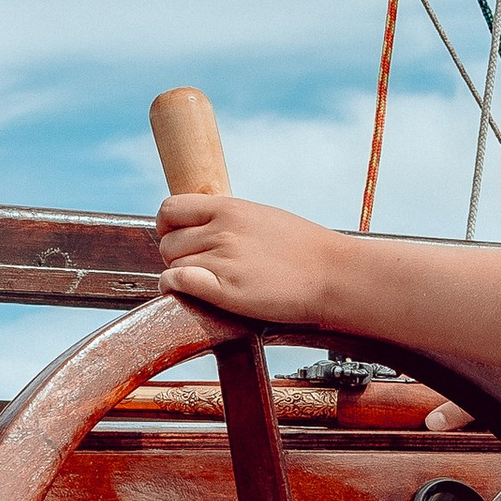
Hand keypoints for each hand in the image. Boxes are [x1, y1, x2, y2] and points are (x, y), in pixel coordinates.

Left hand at [155, 192, 345, 331]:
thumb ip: (229, 218)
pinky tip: (183, 292)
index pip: (170, 208)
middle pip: (167, 241)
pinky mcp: (225, 290)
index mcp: (229, 208)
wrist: (333, 274)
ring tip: (200, 281)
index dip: (167, 226)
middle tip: (195, 265)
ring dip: (179, 273)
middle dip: (175, 254)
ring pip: (171, 263)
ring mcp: (222, 260)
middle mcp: (221, 230)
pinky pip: (177, 281)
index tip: (176, 237)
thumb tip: (203, 224)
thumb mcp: (262, 217)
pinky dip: (173, 287)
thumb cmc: (304, 248)